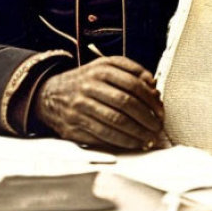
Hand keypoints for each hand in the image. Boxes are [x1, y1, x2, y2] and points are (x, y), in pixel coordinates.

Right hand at [34, 56, 163, 150]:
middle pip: (125, 103)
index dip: (151, 100)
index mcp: (100, 69)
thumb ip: (131, 71)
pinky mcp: (73, 126)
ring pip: (115, 122)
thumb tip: (154, 88)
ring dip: (137, 133)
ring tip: (149, 138)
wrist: (50, 95)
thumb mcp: (105, 67)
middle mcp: (89, 86)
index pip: (133, 84)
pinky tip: (134, 144)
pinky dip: (122, 142)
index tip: (161, 111)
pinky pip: (102, 136)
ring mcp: (80, 107)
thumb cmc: (86, 81)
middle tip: (158, 127)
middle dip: (146, 118)